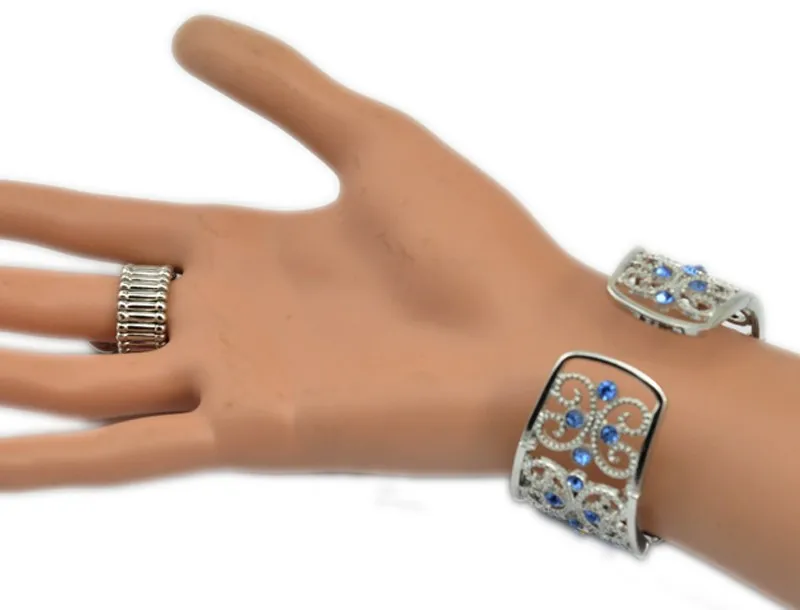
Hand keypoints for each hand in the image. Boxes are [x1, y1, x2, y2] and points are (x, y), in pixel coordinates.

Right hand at [0, 15, 581, 488]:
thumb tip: (180, 32)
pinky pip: (127, 453)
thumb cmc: (475, 242)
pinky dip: (50, 462)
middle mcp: (224, 315)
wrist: (540, 341)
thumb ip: (278, 85)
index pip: (110, 226)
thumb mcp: (368, 138)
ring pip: (81, 381)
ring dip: (8, 373)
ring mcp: (232, 377)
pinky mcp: (253, 431)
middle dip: (2, 293)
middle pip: (79, 304)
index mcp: (245, 244)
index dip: (35, 211)